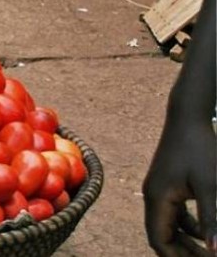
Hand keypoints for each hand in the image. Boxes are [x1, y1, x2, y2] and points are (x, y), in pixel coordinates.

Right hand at [143, 113, 216, 255]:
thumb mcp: (210, 186)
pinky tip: (206, 230)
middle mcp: (152, 196)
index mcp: (157, 198)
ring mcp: (158, 190)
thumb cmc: (200, 149)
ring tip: (210, 250)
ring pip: (168, 226)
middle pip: (162, 236)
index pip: (159, 241)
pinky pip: (174, 214)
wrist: (188, 118)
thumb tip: (216, 250)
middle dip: (184, 252)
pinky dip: (188, 227)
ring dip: (186, 241)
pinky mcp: (167, 185)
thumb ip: (211, 219)